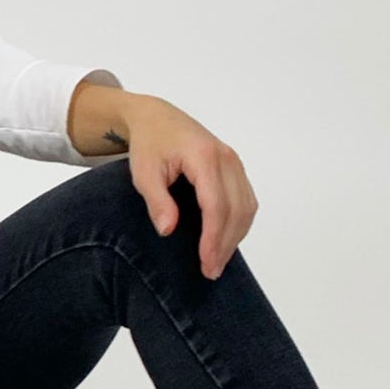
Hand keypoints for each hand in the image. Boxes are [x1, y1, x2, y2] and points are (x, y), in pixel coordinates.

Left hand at [127, 97, 258, 279]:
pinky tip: (225, 240)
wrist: (157, 118)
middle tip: (211, 270)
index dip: (214, 237)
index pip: (216, 204)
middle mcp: (226, 158)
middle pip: (236, 209)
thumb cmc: (149, 143)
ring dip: (235, 236)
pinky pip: (246, 200)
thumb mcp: (143, 172)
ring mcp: (234, 162)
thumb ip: (156, 200)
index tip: (206, 262)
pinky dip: (239, 223)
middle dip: (226, 244)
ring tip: (217, 261)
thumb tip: (168, 230)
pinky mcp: (235, 168)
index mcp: (204, 157)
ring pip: (246, 207)